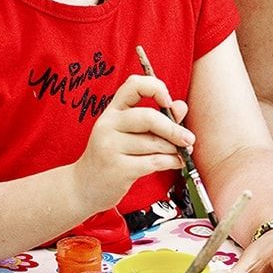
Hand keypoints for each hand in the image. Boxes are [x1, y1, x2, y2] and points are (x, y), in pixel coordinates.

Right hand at [73, 73, 194, 209]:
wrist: (83, 187)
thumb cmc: (112, 156)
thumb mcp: (129, 133)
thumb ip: (157, 118)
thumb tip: (182, 106)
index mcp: (112, 111)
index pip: (133, 85)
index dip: (156, 88)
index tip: (168, 102)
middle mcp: (108, 125)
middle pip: (148, 117)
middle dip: (173, 128)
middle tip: (189, 138)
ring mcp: (110, 147)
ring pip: (153, 143)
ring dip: (173, 148)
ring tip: (181, 152)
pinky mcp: (117, 169)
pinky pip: (153, 162)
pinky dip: (171, 162)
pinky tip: (178, 162)